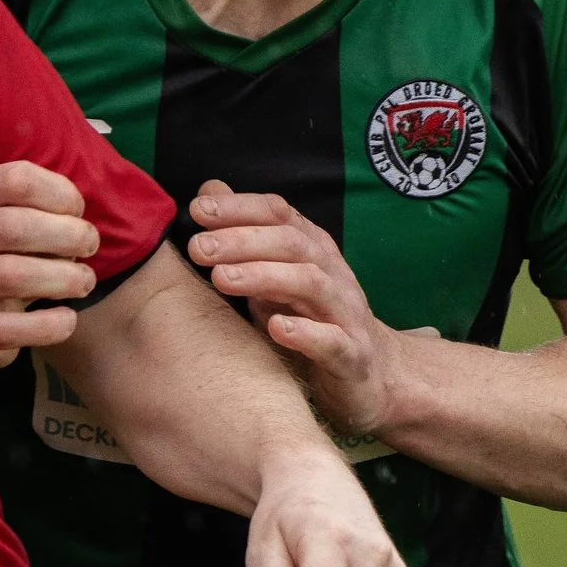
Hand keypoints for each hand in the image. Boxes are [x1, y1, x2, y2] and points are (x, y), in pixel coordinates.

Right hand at [0, 161, 99, 371]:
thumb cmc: (13, 251)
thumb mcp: (21, 215)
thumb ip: (48, 206)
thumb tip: (85, 223)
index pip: (17, 180)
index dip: (60, 194)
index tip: (78, 211)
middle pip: (14, 227)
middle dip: (67, 235)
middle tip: (91, 246)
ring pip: (9, 275)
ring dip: (62, 278)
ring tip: (85, 282)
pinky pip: (3, 329)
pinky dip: (44, 326)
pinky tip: (67, 320)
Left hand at [186, 180, 404, 438]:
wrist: (370, 374)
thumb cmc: (311, 320)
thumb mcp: (275, 275)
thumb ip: (244, 237)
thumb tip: (208, 192)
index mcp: (312, 249)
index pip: (279, 214)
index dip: (240, 208)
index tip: (196, 211)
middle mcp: (332, 273)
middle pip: (292, 244)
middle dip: (242, 241)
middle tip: (198, 248)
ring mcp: (345, 313)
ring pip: (311, 284)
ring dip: (265, 276)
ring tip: (221, 279)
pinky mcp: (352, 355)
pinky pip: (332, 341)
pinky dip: (305, 333)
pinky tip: (276, 328)